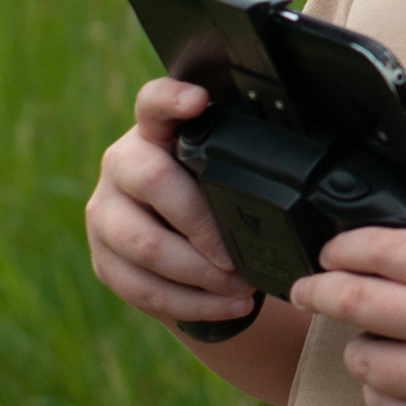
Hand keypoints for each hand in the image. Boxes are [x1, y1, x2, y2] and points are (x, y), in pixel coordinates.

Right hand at [85, 79, 259, 329]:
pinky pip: (141, 288)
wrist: (179, 245)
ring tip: (241, 287)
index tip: (200, 100)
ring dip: (199, 275)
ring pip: (144, 244)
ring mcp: (105, 211)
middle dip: (201, 224)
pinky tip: (226, 306)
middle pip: (152, 180)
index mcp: (153, 131)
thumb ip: (240, 165)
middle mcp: (122, 163)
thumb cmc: (212, 199)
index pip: (154, 102)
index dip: (172, 99)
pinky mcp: (104, 259)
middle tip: (237, 255)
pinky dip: (191, 304)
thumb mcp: (222, 174)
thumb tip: (301, 184)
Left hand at [287, 224, 405, 405]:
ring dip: (357, 352)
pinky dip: (382, 396)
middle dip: (318, 293)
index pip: (385, 251)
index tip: (327, 254)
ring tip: (375, 346)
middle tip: (306, 292)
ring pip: (363, 362)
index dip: (342, 249)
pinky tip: (402, 385)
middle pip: (357, 302)